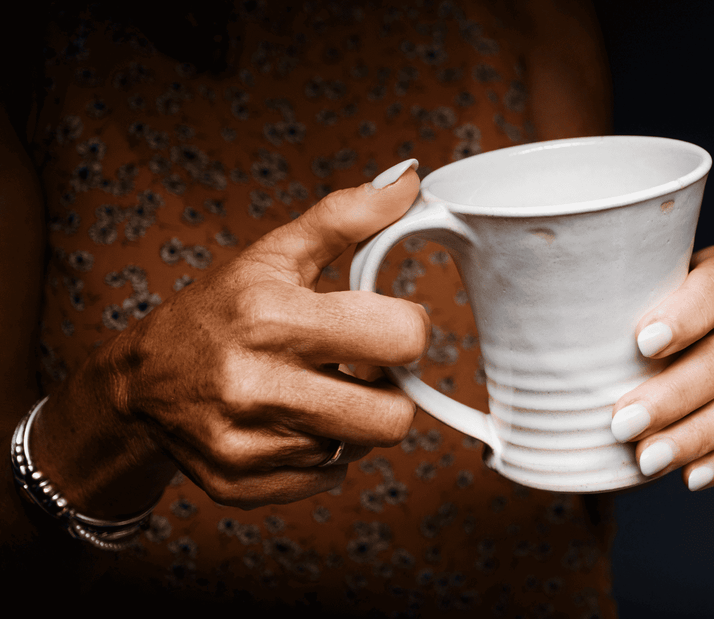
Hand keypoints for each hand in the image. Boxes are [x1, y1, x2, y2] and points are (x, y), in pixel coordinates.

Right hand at [35, 161, 428, 513]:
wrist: (142, 381)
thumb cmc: (219, 311)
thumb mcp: (276, 255)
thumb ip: (346, 217)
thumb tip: (408, 181)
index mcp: (274, 317)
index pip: (403, 339)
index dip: (406, 330)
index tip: (384, 325)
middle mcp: (258, 385)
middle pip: (393, 418)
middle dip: (388, 391)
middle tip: (359, 369)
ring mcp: (248, 442)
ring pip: (360, 448)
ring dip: (351, 420)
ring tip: (316, 391)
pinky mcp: (241, 484)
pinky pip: (326, 476)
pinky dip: (319, 450)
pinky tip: (288, 421)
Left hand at [612, 245, 713, 489]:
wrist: (663, 326)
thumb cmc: (634, 299)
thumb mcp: (625, 280)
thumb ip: (598, 288)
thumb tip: (522, 313)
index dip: (687, 315)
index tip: (644, 344)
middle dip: (676, 393)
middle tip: (623, 422)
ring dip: (693, 436)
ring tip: (646, 459)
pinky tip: (689, 477)